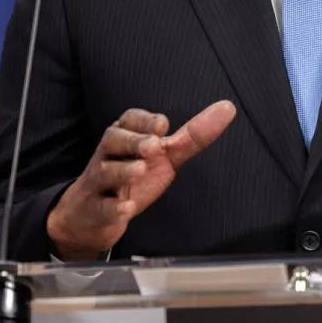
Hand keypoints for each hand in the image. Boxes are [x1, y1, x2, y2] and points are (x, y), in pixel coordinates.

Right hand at [46, 101, 235, 260]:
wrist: (93, 214)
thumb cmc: (132, 177)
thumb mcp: (164, 156)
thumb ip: (193, 135)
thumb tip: (228, 107)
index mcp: (125, 137)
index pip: (128, 120)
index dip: (144, 120)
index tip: (162, 124)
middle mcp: (108, 155)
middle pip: (113, 140)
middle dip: (133, 141)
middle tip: (153, 146)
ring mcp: (99, 183)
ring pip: (105, 172)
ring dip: (122, 171)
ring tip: (139, 170)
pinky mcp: (95, 210)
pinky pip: (101, 207)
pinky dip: (113, 208)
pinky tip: (126, 208)